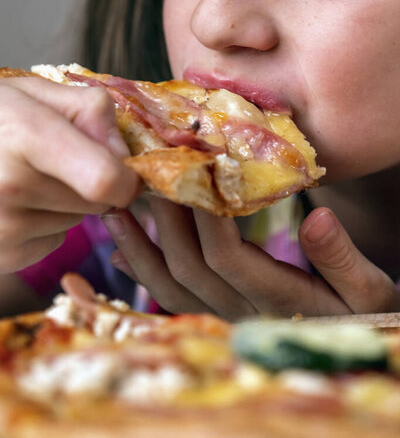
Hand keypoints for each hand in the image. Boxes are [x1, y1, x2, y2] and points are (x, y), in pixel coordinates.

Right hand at [0, 76, 140, 271]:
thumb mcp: (33, 91)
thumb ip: (90, 110)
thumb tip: (124, 155)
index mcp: (25, 136)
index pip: (104, 179)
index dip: (126, 178)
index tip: (124, 169)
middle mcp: (10, 186)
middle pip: (97, 202)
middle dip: (92, 182)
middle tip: (56, 160)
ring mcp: (1, 227)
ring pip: (77, 220)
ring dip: (66, 202)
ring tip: (27, 176)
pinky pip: (53, 240)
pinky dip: (45, 223)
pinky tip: (15, 201)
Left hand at [104, 200, 399, 319]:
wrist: (350, 340)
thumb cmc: (362, 310)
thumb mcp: (367, 287)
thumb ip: (341, 257)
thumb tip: (318, 216)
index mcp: (278, 299)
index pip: (228, 255)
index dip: (206, 214)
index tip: (193, 170)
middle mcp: (240, 312)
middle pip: (190, 264)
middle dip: (166, 218)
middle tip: (148, 173)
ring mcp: (223, 316)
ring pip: (170, 285)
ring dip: (138, 246)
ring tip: (114, 210)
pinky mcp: (215, 314)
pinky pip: (169, 298)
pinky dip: (141, 271)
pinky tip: (118, 249)